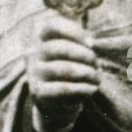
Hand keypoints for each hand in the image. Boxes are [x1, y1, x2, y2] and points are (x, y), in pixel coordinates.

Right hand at [28, 12, 103, 131]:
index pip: (50, 26)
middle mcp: (33, 54)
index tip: (91, 43)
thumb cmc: (70, 75)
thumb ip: (81, 46)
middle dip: (85, 55)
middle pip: (60, 47)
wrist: (56, 105)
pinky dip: (82, 88)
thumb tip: (91, 43)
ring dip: (87, 73)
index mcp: (41, 40)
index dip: (73, 30)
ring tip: (97, 78)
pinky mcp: (38, 93)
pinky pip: (63, 88)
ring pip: (64, 68)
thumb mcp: (73, 57)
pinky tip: (92, 89)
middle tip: (97, 64)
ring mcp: (34, 73)